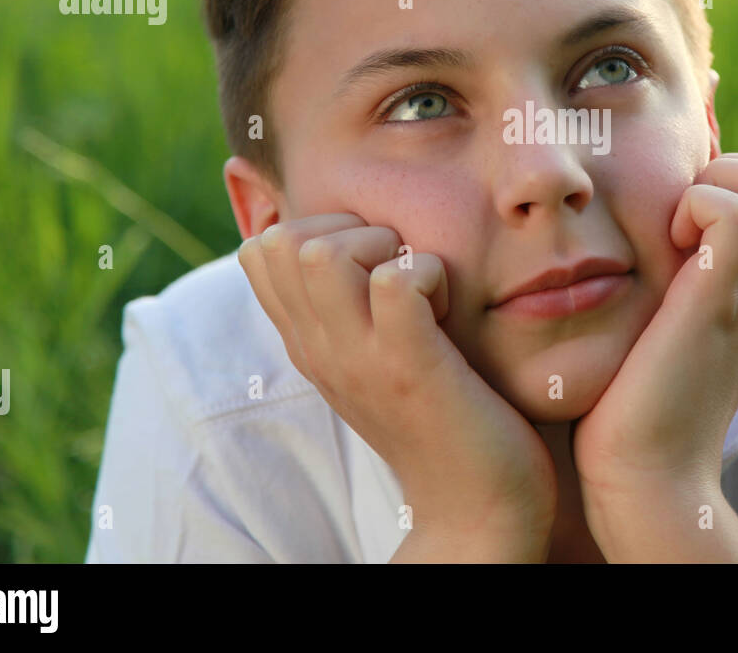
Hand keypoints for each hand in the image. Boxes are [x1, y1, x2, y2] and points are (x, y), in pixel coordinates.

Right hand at [238, 214, 557, 555]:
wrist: (476, 508)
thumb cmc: (441, 417)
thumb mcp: (376, 356)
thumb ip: (351, 304)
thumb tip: (347, 236)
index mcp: (308, 343)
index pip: (262, 250)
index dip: (321, 230)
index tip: (372, 267)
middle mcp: (319, 350)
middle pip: (282, 241)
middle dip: (351, 230)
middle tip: (400, 274)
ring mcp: (360, 360)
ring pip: (323, 253)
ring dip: (385, 250)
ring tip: (420, 291)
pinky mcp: (410, 367)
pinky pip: (397, 281)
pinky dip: (431, 275)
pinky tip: (448, 313)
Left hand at [572, 154, 737, 509]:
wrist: (648, 475)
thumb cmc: (640, 403)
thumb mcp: (677, 326)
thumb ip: (686, 281)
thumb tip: (659, 234)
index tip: (688, 217)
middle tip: (684, 217)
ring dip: (721, 183)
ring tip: (676, 232)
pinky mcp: (719, 302)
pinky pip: (737, 213)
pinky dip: (697, 205)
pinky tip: (666, 247)